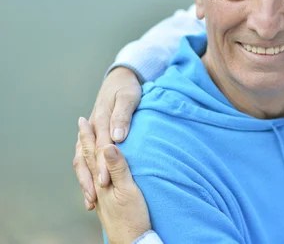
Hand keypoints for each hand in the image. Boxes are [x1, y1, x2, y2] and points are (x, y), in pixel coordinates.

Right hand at [73, 67, 141, 209]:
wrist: (120, 78)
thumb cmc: (128, 88)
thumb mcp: (129, 97)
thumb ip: (123, 116)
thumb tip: (117, 137)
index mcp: (100, 118)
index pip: (101, 146)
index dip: (103, 164)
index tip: (106, 180)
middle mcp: (92, 127)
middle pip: (88, 156)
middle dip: (91, 177)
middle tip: (97, 196)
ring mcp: (89, 133)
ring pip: (82, 160)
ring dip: (84, 180)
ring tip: (90, 200)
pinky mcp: (91, 137)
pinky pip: (84, 158)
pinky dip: (85, 174)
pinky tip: (91, 190)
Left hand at [79, 117, 150, 243]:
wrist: (132, 241)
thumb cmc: (133, 217)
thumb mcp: (128, 189)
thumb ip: (117, 167)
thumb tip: (108, 145)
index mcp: (102, 179)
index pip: (93, 153)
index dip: (88, 136)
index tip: (84, 120)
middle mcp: (97, 186)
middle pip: (87, 160)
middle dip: (84, 142)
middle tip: (82, 126)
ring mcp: (100, 194)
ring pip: (89, 169)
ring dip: (87, 154)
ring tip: (87, 143)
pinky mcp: (106, 201)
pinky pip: (94, 179)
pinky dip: (93, 168)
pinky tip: (97, 170)